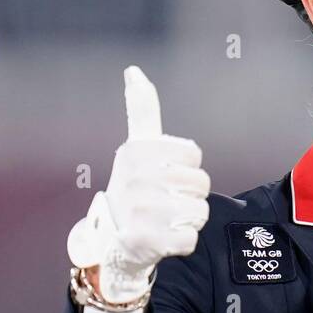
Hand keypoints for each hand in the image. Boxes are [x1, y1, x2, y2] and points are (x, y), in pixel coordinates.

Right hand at [67, 66, 210, 302]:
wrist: (112, 242)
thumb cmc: (133, 190)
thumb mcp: (136, 149)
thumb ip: (142, 110)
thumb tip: (133, 70)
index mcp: (136, 151)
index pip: (193, 153)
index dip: (185, 167)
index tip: (163, 174)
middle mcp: (136, 178)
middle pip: (201, 184)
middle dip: (189, 196)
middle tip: (163, 203)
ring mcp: (141, 210)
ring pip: (200, 212)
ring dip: (187, 220)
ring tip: (163, 220)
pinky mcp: (148, 240)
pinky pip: (191, 239)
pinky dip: (182, 243)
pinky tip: (161, 240)